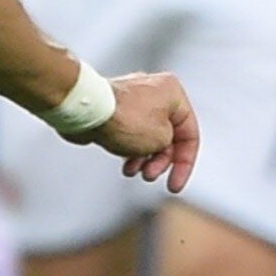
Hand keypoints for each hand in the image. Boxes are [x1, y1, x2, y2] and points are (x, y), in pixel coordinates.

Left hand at [88, 70, 197, 191]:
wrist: (85, 110)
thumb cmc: (122, 118)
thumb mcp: (161, 139)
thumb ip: (170, 146)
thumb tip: (159, 147)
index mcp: (173, 93)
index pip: (190, 134)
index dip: (185, 163)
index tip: (175, 183)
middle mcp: (154, 92)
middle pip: (168, 136)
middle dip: (160, 161)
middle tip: (150, 175)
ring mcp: (132, 100)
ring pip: (147, 137)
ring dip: (143, 159)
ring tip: (134, 171)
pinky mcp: (113, 109)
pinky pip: (128, 134)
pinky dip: (129, 151)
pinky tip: (124, 164)